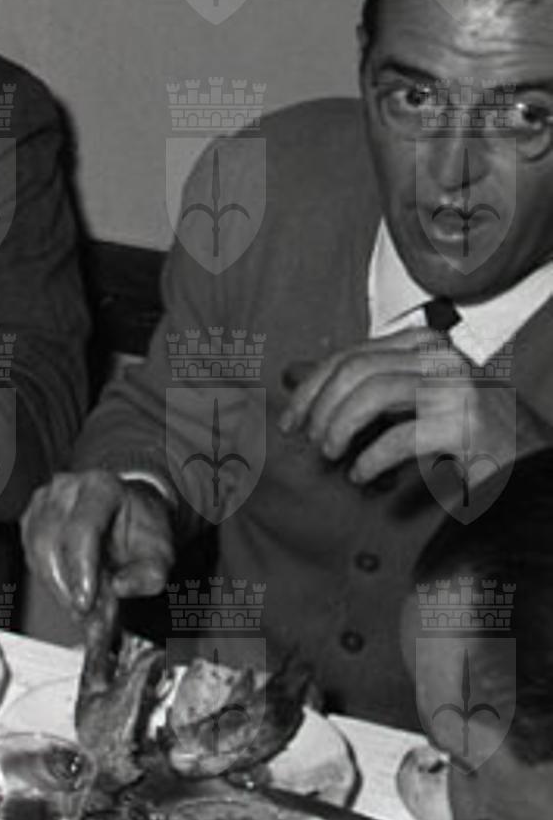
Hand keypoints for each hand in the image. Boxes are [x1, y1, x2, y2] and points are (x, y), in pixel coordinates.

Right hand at [21, 470, 174, 616]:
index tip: (87, 603)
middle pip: (50, 543)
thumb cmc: (141, 529)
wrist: (129, 514)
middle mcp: (66, 489)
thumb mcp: (160, 554)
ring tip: (83, 613)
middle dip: (66, 588)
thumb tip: (120, 588)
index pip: (81, 529)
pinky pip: (32, 557)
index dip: (81, 570)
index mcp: (102, 488)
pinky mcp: (32, 520)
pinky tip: (71, 595)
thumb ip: (148, 574)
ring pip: (36, 553)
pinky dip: (50, 583)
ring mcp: (44, 502)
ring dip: (58, 589)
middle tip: (87, 618)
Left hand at [280, 328, 547, 485]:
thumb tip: (293, 375)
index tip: (290, 418)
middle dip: (318, 406)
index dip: (312, 386)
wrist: (531, 457)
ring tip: (330, 453)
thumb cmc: (466, 429)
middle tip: (306, 439)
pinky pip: (399, 437)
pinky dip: (370, 458)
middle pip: (355, 370)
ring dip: (338, 427)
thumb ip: (361, 385)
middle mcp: (442, 359)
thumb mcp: (411, 397)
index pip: (351, 355)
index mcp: (426, 345)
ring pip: (371, 394)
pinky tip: (361, 474)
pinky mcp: (466, 425)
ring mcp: (457, 389)